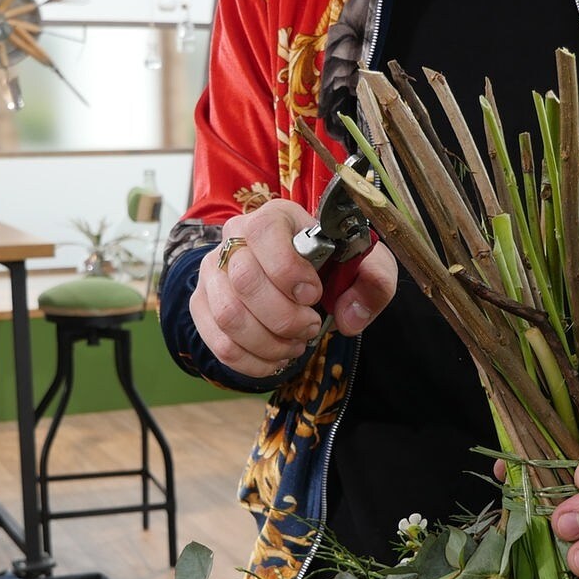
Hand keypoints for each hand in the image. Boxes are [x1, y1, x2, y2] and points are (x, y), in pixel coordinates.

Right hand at [191, 199, 397, 378]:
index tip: (313, 294)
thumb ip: (374, 280)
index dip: (289, 270)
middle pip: (244, 280)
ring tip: (295, 344)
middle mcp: (234, 238)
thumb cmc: (329, 266)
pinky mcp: (203, 306)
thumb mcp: (362, 265)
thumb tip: (349, 317)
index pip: (265, 232)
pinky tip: (276, 358)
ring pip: (229, 316)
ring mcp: (213, 273)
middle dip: (285, 317)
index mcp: (275, 217)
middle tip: (310, 326)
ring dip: (269, 343)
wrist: (298, 278)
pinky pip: (219, 343)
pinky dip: (253, 361)